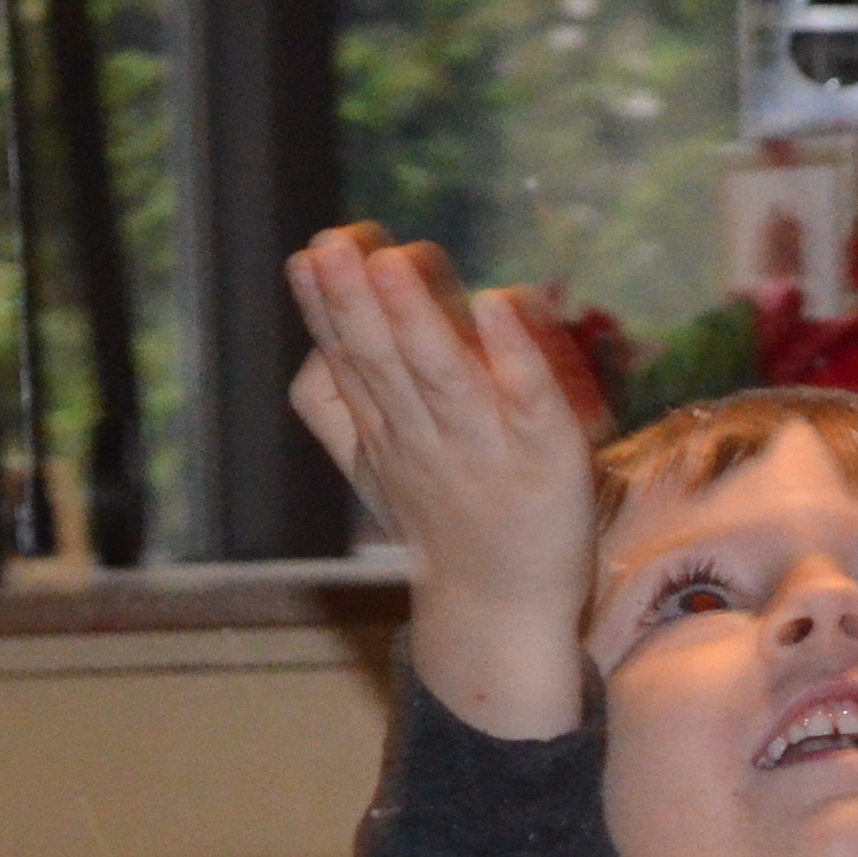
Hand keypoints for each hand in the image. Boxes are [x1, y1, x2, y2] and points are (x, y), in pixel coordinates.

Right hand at [284, 223, 607, 737]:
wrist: (501, 610)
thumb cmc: (440, 521)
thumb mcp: (370, 468)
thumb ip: (334, 407)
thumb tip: (311, 342)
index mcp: (386, 430)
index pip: (350, 361)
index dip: (326, 309)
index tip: (308, 255)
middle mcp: (428, 435)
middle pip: (386, 364)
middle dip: (356, 303)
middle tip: (332, 246)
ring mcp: (487, 446)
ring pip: (444, 377)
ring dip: (417, 319)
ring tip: (391, 261)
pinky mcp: (549, 456)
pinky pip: (529, 400)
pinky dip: (513, 355)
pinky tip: (497, 304)